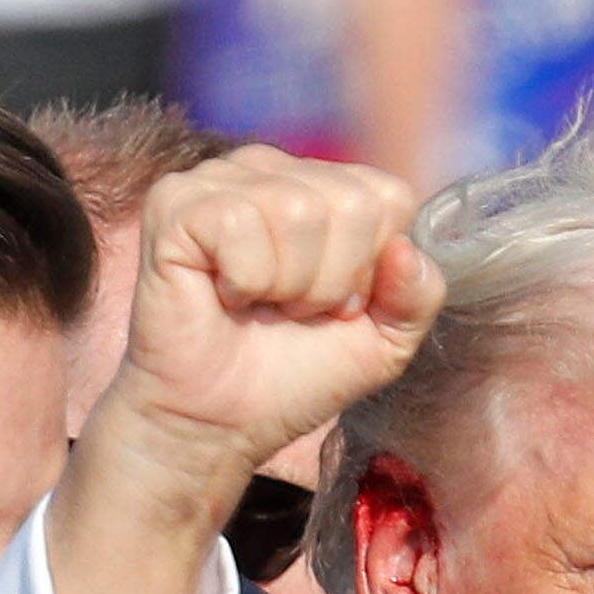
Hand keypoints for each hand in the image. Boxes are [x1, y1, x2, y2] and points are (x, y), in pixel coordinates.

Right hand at [51, 150, 442, 593]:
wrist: (218, 423)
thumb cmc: (292, 375)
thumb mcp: (383, 342)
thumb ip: (418, 295)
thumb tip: (405, 251)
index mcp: (321, 186)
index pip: (389, 197)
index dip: (373, 267)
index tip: (337, 306)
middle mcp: (271, 170)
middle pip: (351, 203)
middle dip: (334, 280)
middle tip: (293, 311)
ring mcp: (219, 180)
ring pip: (299, 209)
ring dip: (289, 284)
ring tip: (260, 305)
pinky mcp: (175, 205)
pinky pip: (241, 223)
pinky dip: (245, 279)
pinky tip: (224, 295)